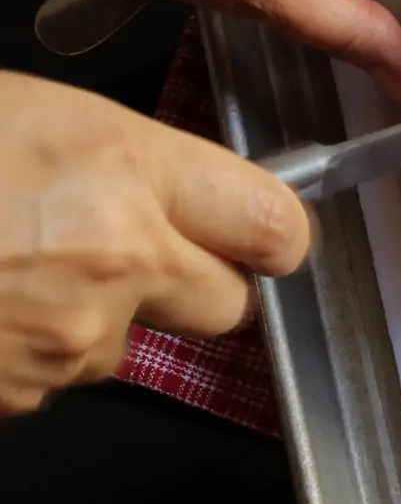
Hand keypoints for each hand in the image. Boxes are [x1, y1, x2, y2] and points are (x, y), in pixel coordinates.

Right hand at [0, 72, 309, 415]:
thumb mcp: (23, 104)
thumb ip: (115, 153)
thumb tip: (157, 179)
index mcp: (125, 169)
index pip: (271, 220)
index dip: (273, 230)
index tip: (263, 225)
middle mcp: (122, 262)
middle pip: (225, 302)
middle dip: (197, 278)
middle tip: (134, 242)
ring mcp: (73, 340)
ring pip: (131, 342)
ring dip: (97, 315)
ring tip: (24, 262)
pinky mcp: (25, 398)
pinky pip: (58, 375)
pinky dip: (35, 347)